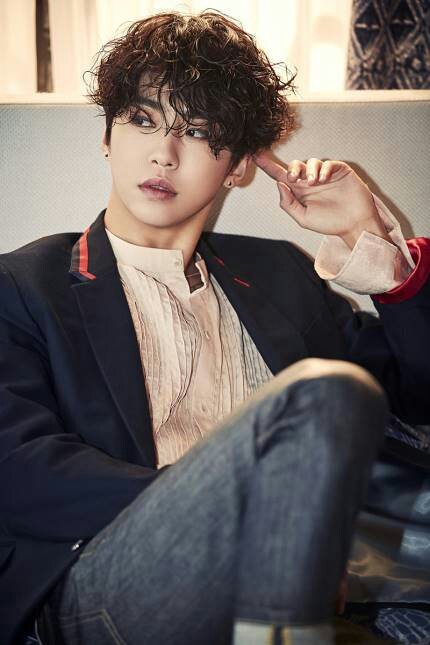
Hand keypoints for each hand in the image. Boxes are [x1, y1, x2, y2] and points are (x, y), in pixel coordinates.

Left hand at [253, 153, 390, 248]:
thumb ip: (288, 203)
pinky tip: (323, 179)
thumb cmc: (330, 223)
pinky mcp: (339, 171)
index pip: (280, 176)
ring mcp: (325, 175)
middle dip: (292, 169)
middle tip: (294, 178)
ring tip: (313, 183)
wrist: (354, 225)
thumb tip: (279, 184)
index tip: (255, 155)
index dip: (268, 165)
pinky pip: (328, 164)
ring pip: (311, 162)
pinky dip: (323, 169)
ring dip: (309, 170)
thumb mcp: (303, 218)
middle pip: (294, 165)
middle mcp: (310, 181)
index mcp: (299, 192)